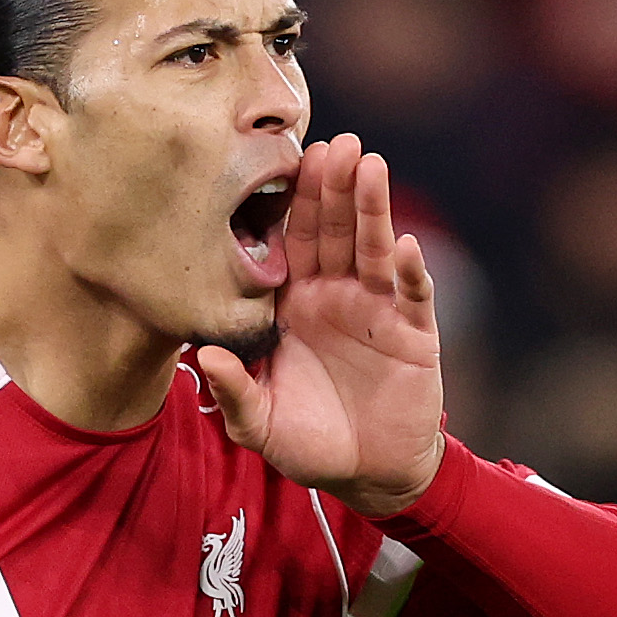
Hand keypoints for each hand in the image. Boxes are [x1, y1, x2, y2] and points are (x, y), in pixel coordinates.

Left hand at [196, 134, 446, 518]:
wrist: (368, 474)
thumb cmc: (309, 443)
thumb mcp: (260, 424)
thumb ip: (234, 391)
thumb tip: (203, 355)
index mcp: (293, 306)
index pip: (289, 244)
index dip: (289, 205)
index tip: (281, 163)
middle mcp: (335, 296)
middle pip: (333, 231)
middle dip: (333, 186)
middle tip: (333, 141)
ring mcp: (377, 309)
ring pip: (374, 248)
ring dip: (372, 208)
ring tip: (369, 164)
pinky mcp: (414, 333)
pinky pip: (414, 295)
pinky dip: (412, 271)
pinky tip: (406, 246)